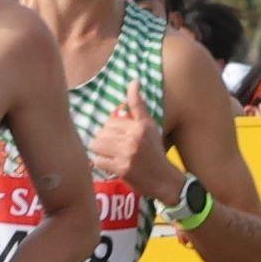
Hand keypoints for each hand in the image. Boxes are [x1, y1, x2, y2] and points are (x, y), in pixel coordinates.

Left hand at [88, 79, 181, 203]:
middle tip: (111, 147)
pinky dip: (100, 163)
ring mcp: (127, 153)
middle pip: (101, 132)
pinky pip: (98, 161)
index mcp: (141, 125)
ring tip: (108, 154)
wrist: (164, 180)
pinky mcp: (121, 168)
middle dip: (103, 140)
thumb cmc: (155, 152)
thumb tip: (133, 81)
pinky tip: (109, 164)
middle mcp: (134, 137)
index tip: (116, 137)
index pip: (111, 121)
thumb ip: (138, 106)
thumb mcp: (150, 126)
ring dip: (98, 150)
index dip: (110, 129)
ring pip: (96, 144)